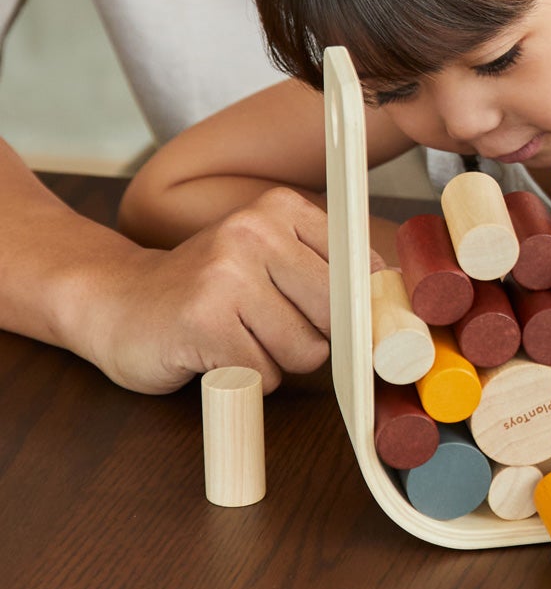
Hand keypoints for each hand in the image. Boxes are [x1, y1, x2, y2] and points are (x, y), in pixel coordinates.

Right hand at [79, 187, 336, 394]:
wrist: (116, 302)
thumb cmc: (206, 289)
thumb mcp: (270, 258)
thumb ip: (328, 271)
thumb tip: (396, 296)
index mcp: (280, 208)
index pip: (360, 268)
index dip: (357, 307)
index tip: (342, 320)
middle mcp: (254, 231)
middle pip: (337, 314)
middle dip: (313, 338)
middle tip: (265, 327)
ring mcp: (227, 275)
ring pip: (305, 350)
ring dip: (276, 361)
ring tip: (236, 338)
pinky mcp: (204, 322)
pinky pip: (264, 374)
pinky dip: (245, 379)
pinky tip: (214, 354)